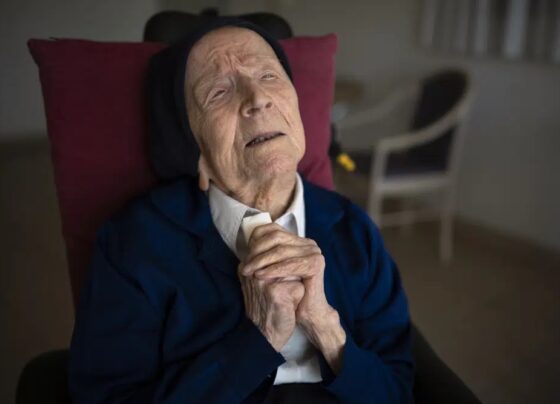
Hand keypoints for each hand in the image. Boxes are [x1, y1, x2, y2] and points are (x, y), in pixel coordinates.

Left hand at [241, 224, 345, 371]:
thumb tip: (246, 244)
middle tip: (245, 267)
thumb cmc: (287, 293)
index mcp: (298, 241)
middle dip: (257, 252)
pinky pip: (291, 265)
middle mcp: (308, 243)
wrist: (305, 314)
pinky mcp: (316, 264)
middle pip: (276, 239)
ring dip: (261, 261)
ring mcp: (314, 252)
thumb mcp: (272, 270)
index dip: (255, 239)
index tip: (244, 254)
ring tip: (249, 272)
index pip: (273, 229)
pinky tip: (261, 276)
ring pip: (281, 251)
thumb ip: (263, 255)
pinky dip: (274, 270)